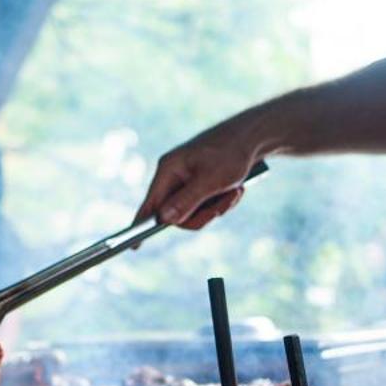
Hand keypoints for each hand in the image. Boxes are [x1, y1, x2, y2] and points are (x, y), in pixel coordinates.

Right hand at [135, 119, 264, 229]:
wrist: (251, 138)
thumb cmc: (230, 154)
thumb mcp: (210, 180)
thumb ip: (187, 201)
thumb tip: (164, 220)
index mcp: (169, 170)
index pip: (150, 204)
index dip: (141, 226)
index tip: (134, 247)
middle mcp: (173, 176)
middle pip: (177, 214)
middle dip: (204, 214)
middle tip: (224, 203)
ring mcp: (186, 181)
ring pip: (194, 212)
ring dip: (217, 207)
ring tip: (235, 191)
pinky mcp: (198, 185)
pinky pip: (205, 206)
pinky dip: (222, 202)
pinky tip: (235, 189)